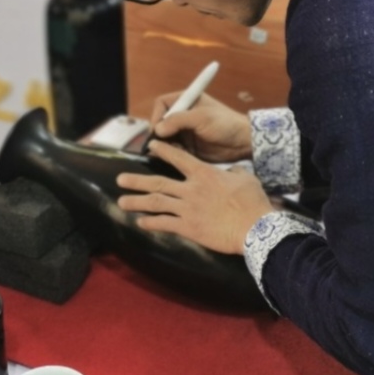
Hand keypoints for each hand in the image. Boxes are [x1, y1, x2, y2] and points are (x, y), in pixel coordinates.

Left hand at [116, 140, 273, 254]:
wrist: (253, 227)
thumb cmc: (252, 202)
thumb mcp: (245, 178)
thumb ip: (233, 172)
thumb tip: (231, 171)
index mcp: (204, 174)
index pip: (178, 158)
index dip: (163, 151)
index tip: (151, 146)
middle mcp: (191, 189)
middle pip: (158, 182)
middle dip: (136, 180)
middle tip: (120, 179)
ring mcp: (187, 209)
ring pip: (156, 203)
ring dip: (136, 202)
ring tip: (120, 202)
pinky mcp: (189, 228)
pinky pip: (165, 224)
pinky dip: (151, 223)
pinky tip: (141, 222)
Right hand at [150, 91, 251, 162]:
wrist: (243, 143)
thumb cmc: (225, 124)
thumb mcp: (201, 118)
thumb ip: (178, 120)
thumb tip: (158, 130)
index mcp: (186, 100)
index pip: (162, 104)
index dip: (157, 116)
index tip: (157, 130)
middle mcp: (182, 115)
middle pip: (160, 122)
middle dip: (157, 133)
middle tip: (157, 145)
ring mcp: (184, 131)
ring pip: (163, 137)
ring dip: (162, 145)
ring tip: (166, 152)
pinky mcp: (187, 146)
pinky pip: (171, 149)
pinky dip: (169, 153)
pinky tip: (173, 157)